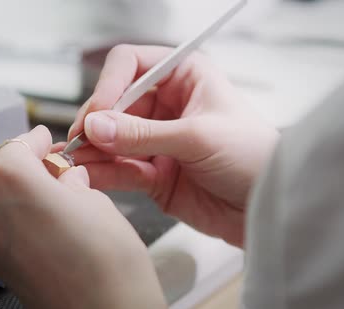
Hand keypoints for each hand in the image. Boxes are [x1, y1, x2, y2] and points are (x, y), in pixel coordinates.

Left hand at [0, 126, 167, 308]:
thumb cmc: (107, 265)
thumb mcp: (95, 202)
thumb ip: (71, 182)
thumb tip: (65, 177)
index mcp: (9, 179)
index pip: (16, 144)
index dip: (35, 140)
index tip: (45, 140)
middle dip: (20, 161)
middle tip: (50, 165)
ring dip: (15, 187)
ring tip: (49, 191)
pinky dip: (12, 213)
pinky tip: (41, 217)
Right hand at [65, 45, 278, 246]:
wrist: (269, 207)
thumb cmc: (255, 157)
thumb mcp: (198, 137)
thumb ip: (143, 133)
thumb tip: (97, 126)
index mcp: (183, 77)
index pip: (131, 66)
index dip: (110, 85)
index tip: (99, 112)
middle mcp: (166, 106)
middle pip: (114, 104)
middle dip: (95, 122)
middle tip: (81, 140)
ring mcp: (156, 140)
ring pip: (112, 139)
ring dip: (93, 150)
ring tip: (74, 159)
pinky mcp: (153, 172)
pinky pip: (120, 169)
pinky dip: (103, 172)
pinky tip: (88, 174)